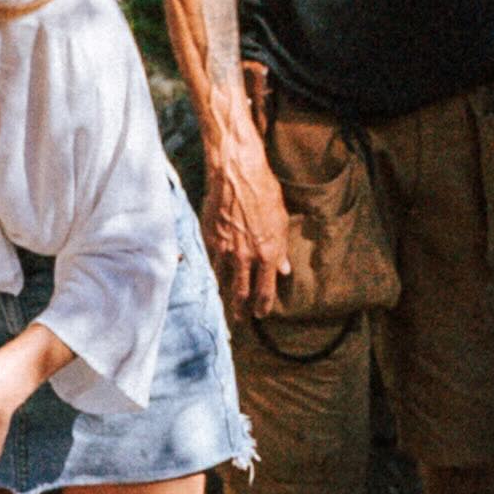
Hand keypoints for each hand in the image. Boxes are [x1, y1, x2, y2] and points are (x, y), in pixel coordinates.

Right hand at [202, 121, 296, 308]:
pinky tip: (214, 277)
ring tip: (226, 304)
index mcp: (267, 254)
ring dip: (226, 295)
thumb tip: (284, 269)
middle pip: (242, 292)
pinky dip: (214, 272)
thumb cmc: (263, 192)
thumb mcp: (281, 221)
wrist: (236, 174)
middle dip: (242, 309)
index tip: (261, 313)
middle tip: (241, 319)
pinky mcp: (209, 239)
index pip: (265, 290)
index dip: (263, 306)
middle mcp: (245, 257)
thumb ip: (281, 249)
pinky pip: (211, 262)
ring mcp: (225, 250)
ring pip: (224, 280)